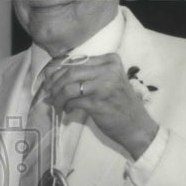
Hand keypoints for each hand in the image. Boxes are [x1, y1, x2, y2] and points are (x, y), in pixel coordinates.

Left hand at [40, 52, 158, 159]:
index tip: (49, 81)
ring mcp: (103, 86)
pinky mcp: (98, 103)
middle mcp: (108, 70)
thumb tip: (49, 72)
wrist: (136, 125)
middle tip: (49, 94)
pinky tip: (67, 111)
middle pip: (70, 72)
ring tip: (56, 105)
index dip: (58, 71)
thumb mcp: (106, 82)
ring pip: (68, 87)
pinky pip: (73, 101)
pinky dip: (65, 106)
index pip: (76, 61)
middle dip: (54, 84)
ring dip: (57, 97)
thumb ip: (83, 74)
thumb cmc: (120, 103)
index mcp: (110, 60)